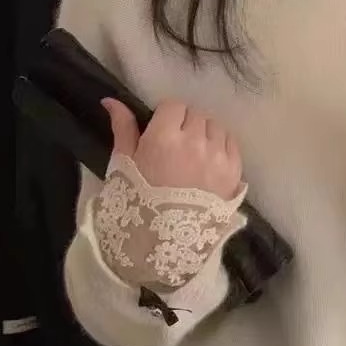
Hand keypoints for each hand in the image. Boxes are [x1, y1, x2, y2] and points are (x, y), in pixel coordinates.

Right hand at [101, 99, 242, 200]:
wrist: (163, 246)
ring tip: (193, 155)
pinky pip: (231, 143)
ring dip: (204, 134)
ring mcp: (218, 156)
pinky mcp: (234, 171)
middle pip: (195, 115)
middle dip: (185, 124)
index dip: (166, 116)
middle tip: (175, 146)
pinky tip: (208, 162)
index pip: (173, 106)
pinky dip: (221, 147)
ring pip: (215, 127)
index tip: (161, 131)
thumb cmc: (136, 205)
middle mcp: (195, 141)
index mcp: (164, 137)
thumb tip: (111, 100)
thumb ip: (123, 129)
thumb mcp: (123, 166)